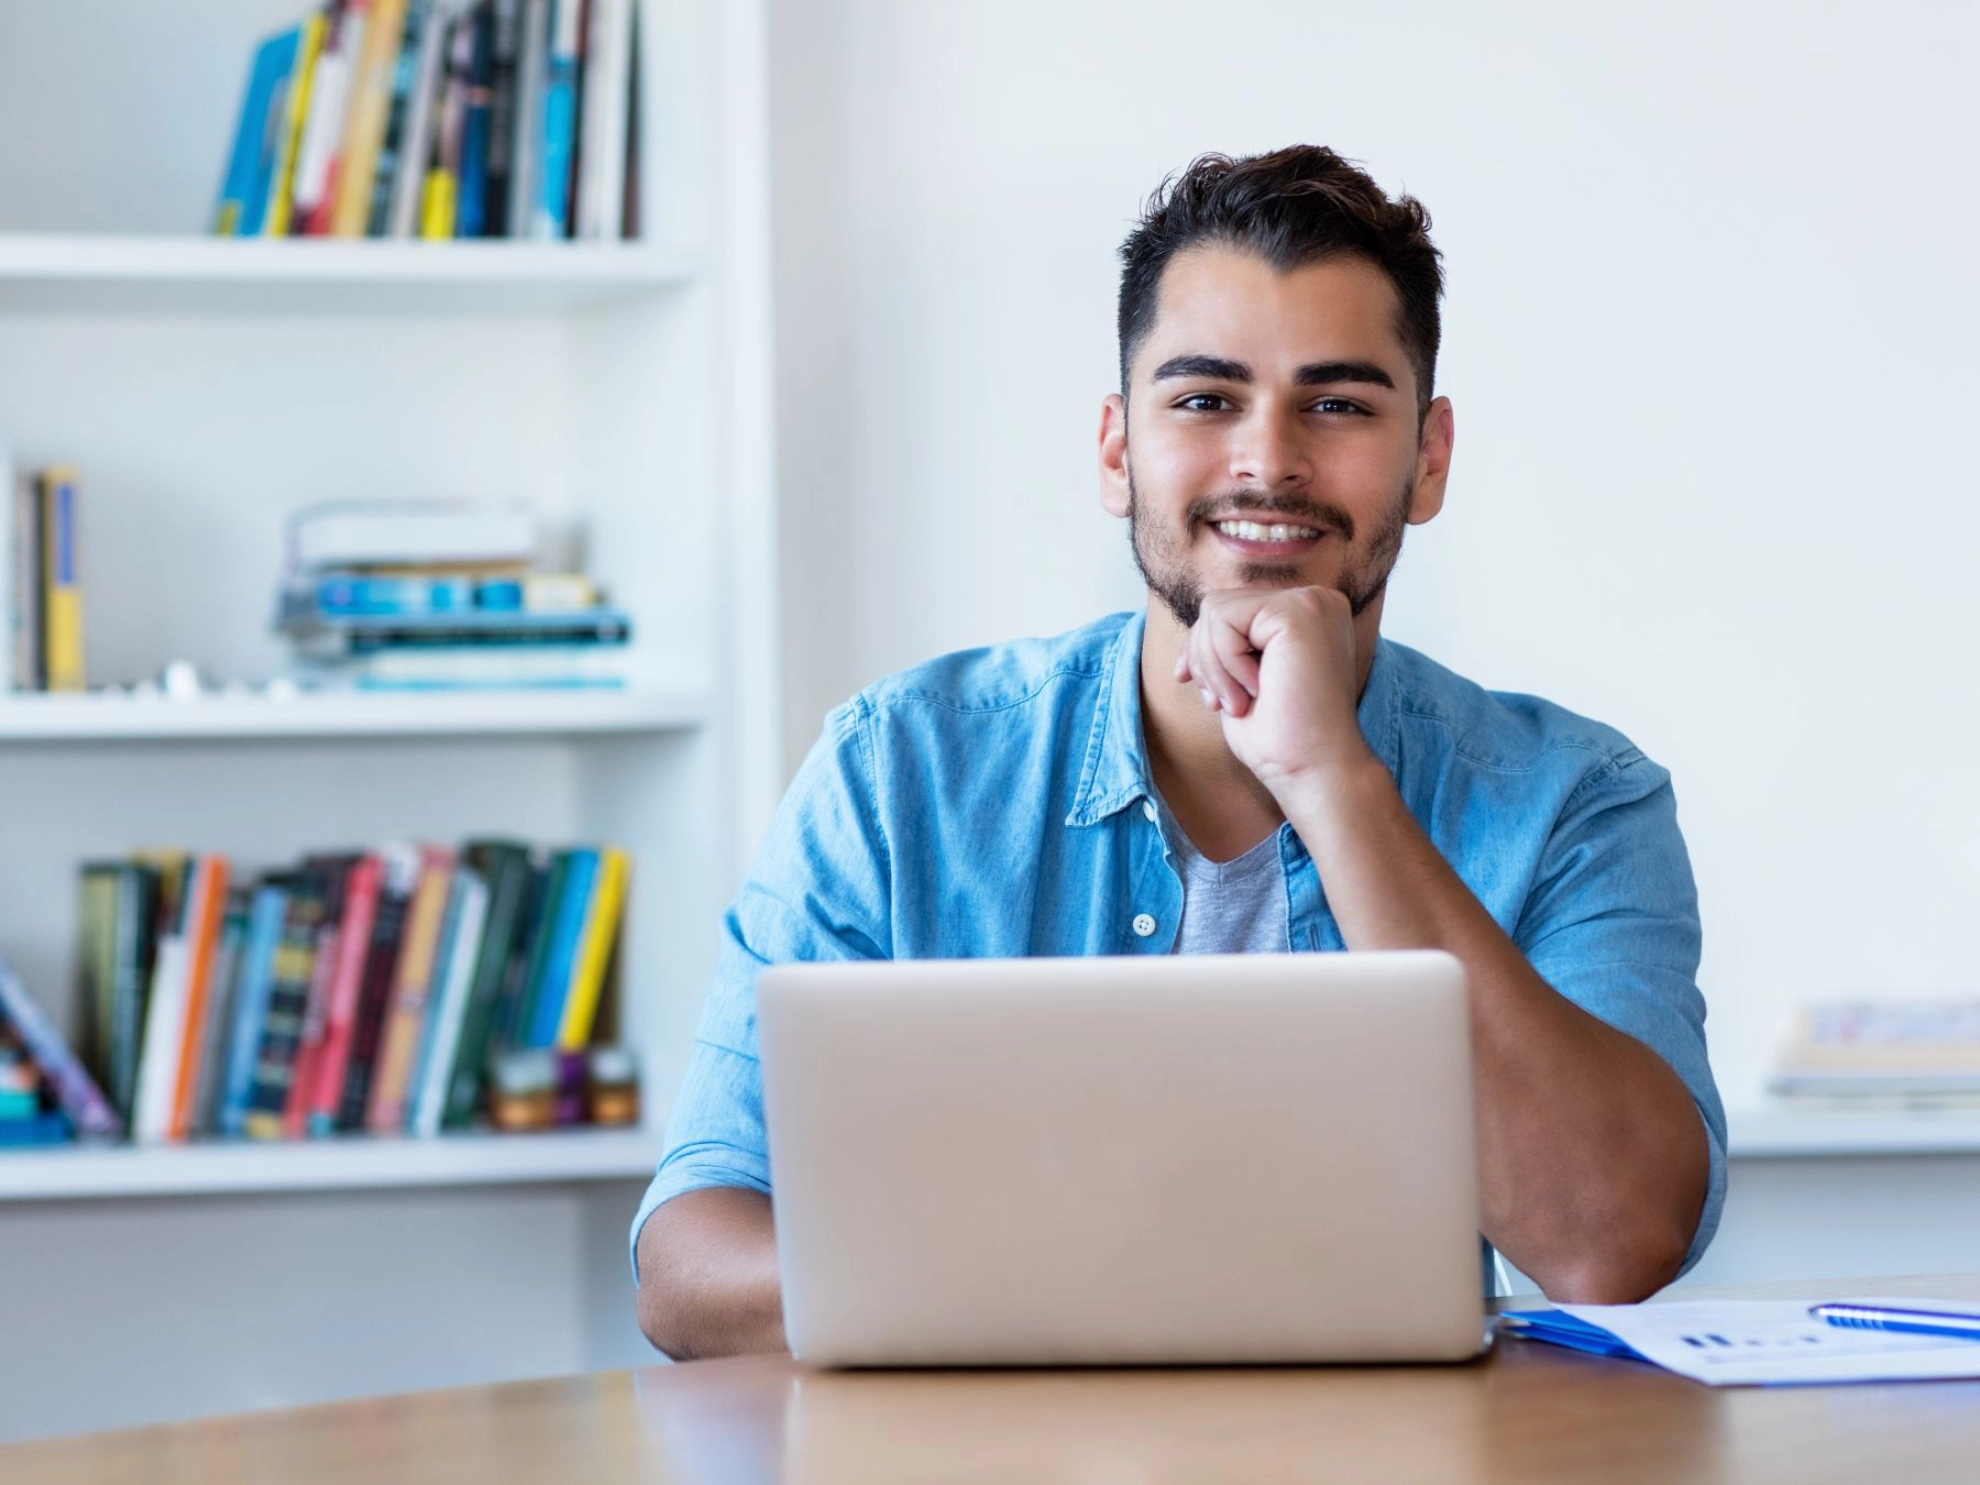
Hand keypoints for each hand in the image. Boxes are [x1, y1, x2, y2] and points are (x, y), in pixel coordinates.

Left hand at [1173, 586, 1373, 789]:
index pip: (1231, 610)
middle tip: (1221, 704)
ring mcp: (1310, 602)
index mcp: (1306, 615)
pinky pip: (1224, 618)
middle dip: (1202, 658)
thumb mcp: (1242, 681)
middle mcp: (1315, 601)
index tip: (1192, 684)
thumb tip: (1194, 628)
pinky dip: (1224, 662)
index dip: (1201, 648)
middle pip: (1218, 605)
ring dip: (1213, 666)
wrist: (1315, 771)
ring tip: (1239, 703)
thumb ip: (1229, 646)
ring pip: (1215, 609)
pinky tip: (1254, 691)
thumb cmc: (1281, 739)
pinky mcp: (1298, 611)